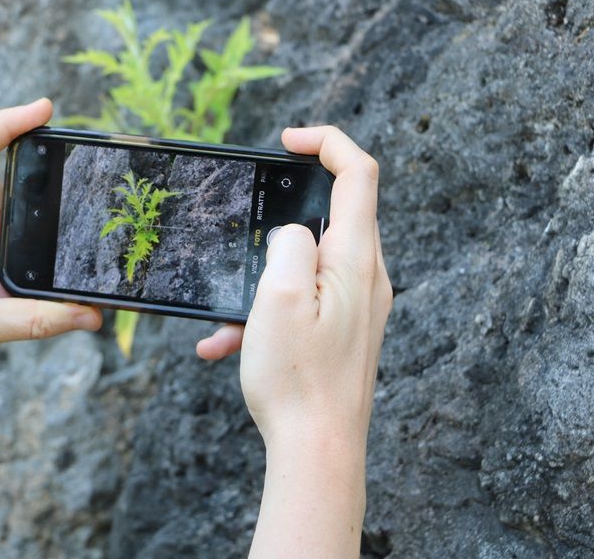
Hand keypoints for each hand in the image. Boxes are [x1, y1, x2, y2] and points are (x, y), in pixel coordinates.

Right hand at [197, 125, 391, 447]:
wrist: (319, 452)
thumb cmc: (296, 379)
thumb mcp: (277, 297)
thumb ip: (287, 243)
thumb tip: (292, 231)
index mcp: (355, 259)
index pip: (359, 173)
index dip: (327, 142)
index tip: (287, 140)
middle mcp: (367, 278)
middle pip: (332, 216)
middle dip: (279, 220)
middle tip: (244, 236)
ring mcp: (358, 306)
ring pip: (307, 265)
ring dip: (262, 282)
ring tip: (227, 324)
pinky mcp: (345, 331)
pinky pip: (305, 302)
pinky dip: (268, 313)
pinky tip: (229, 346)